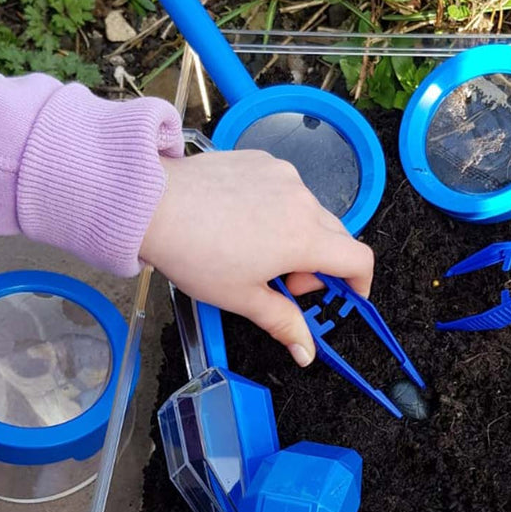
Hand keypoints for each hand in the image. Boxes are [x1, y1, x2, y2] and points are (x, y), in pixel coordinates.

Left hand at [140, 151, 373, 365]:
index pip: (358, 259)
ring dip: (298, 235)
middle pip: (335, 237)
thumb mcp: (242, 297)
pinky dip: (278, 208)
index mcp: (304, 238)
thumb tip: (307, 352)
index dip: (359, 282)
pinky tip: (243, 218)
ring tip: (256, 248)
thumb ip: (283, 322)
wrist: (150, 203)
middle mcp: (302, 200)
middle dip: (320, 264)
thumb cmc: (195, 254)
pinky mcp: (262, 159)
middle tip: (281, 281)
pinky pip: (286, 188)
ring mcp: (283, 174)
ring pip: (310, 211)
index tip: (346, 295)